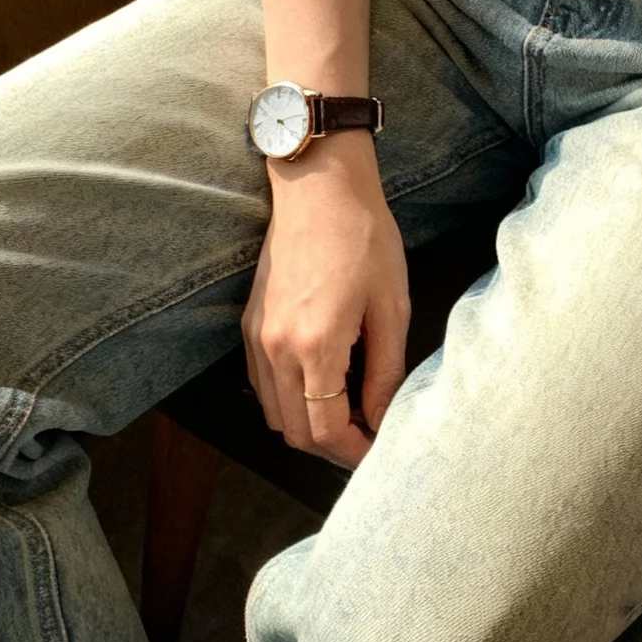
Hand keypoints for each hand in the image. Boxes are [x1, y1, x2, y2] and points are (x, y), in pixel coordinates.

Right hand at [242, 132, 409, 467]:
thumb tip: (382, 417)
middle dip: (332, 448)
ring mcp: (257, 338)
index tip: (378, 450)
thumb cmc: (363, 238)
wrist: (319, 188)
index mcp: (315, 346)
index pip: (326, 431)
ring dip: (308, 426)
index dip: (354, 454)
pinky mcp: (249, 324)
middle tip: (367, 438)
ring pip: (274, 414)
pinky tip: (321, 385)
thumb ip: (385, 372)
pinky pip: (262, 385)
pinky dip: (289, 401)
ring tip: (349, 413)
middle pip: (294, 433)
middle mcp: (276, 349)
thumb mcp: (392, 307)